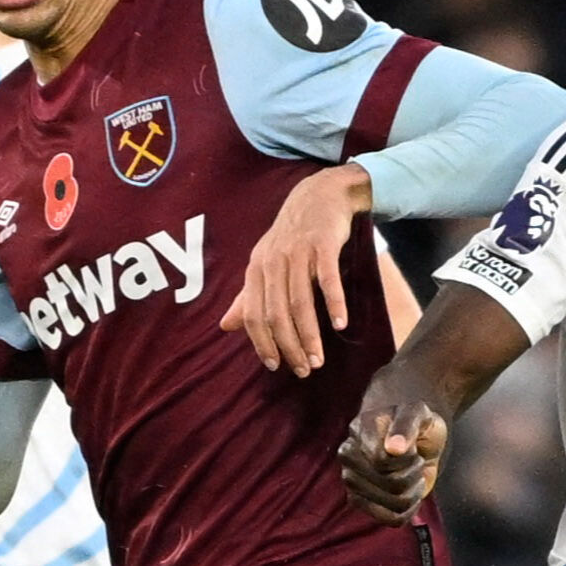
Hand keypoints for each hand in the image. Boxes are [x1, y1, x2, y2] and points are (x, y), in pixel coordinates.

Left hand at [225, 166, 372, 376]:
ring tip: (319, 359)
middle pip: (277, 314)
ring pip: (301, 302)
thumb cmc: (291, 236)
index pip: (254, 315)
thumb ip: (248, 297)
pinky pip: (327, 278)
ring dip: (310, 335)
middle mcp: (273, 262)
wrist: (320, 195)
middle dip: (290, 346)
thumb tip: (225, 326)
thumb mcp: (265, 264)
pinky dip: (334, 302)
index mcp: (256, 269)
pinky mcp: (323, 245)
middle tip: (304, 370)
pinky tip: (341, 324)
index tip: (276, 366)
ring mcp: (298, 253)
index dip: (262, 343)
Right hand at [335, 386, 447, 520]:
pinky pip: (392, 519)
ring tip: (410, 473)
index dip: (408, 457)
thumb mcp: (418, 412)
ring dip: (413, 490)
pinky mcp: (360, 502)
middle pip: (393, 484)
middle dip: (413, 473)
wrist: (412, 433)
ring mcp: (352, 482)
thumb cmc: (414, 420)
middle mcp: (349, 458)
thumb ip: (407, 425)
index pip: (384, 461)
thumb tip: (394, 448)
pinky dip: (409, 510)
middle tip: (413, 458)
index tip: (412, 445)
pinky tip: (410, 493)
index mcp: (358, 431)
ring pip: (396, 505)